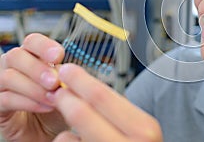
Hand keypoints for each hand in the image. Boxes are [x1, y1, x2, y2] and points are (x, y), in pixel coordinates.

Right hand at [0, 33, 66, 140]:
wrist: (47, 133)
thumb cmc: (55, 107)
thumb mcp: (65, 90)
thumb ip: (65, 78)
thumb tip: (70, 71)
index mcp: (32, 56)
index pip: (32, 41)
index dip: (44, 46)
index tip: (59, 55)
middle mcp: (12, 66)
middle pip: (16, 56)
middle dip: (38, 68)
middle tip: (55, 82)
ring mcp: (1, 85)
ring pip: (9, 77)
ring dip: (34, 87)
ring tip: (54, 98)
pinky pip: (5, 99)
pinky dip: (29, 102)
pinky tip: (46, 107)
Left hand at [48, 64, 162, 141]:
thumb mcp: (140, 128)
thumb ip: (117, 110)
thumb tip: (83, 85)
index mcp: (144, 129)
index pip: (102, 96)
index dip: (80, 80)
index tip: (67, 70)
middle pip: (81, 113)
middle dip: (64, 98)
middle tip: (57, 90)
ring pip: (67, 138)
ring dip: (65, 131)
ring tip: (75, 132)